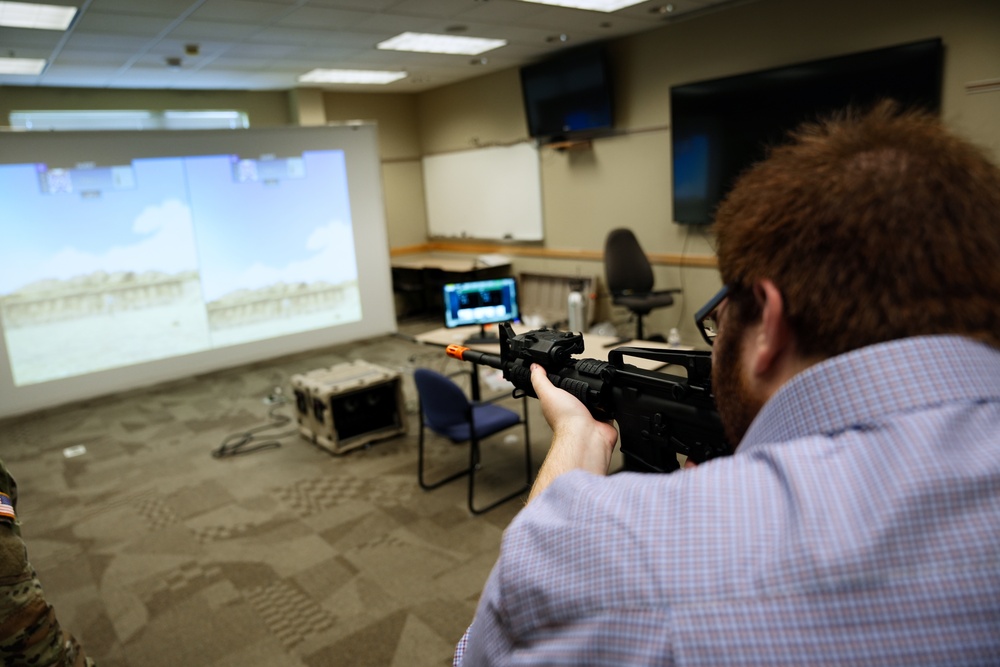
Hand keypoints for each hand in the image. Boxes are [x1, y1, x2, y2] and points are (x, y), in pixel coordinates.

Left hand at [526, 364, 618, 502]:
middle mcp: (575, 409)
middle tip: (587, 379)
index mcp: (560, 404)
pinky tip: (608, 397)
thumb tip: (534, 367)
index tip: (567, 372)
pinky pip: (611, 406)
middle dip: (586, 384)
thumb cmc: (566, 420)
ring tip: (598, 388)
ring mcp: (590, 414)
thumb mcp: (548, 393)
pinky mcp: (604, 417)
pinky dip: (612, 401)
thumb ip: (540, 380)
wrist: (586, 434)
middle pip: (582, 391)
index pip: (562, 388)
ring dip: (600, 392)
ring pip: (598, 397)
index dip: (564, 381)